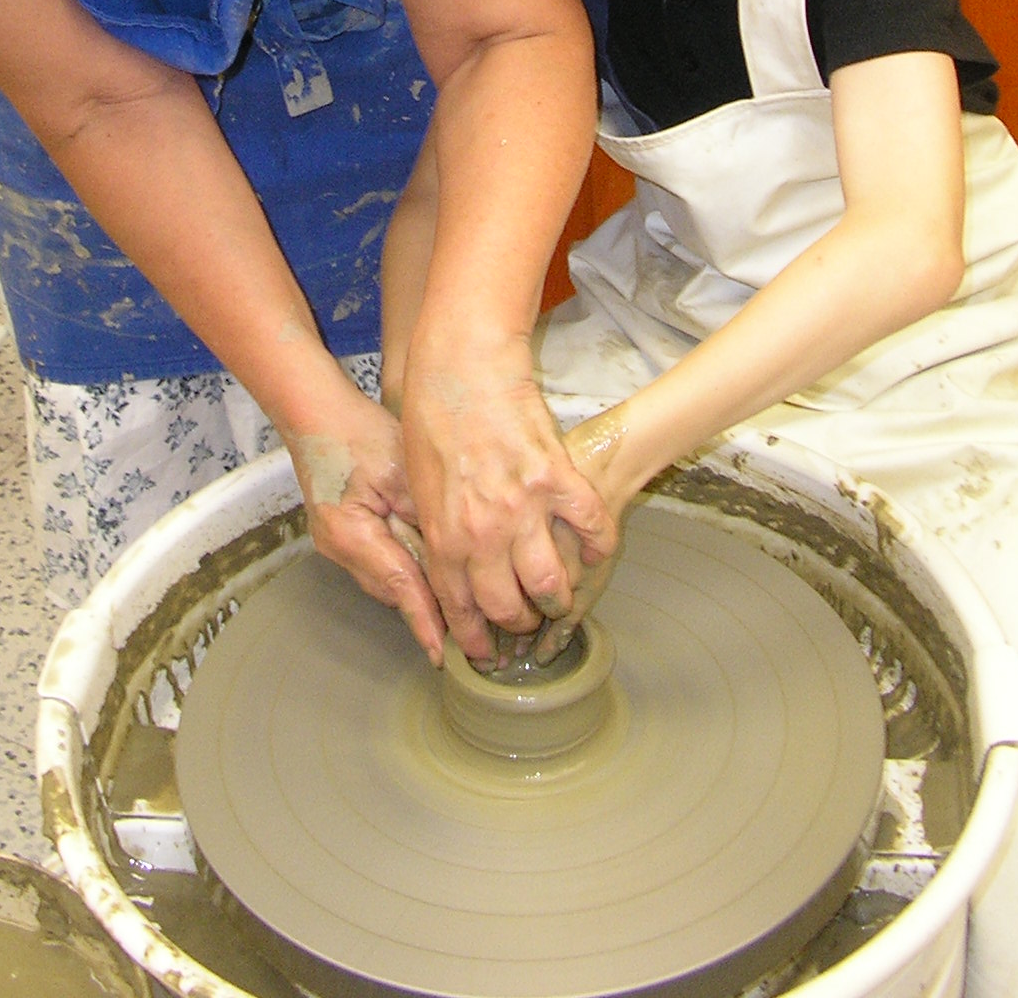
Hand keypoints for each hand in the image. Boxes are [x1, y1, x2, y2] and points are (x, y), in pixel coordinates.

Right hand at [287, 385, 447, 665]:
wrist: (315, 414)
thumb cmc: (356, 432)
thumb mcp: (400, 470)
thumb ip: (425, 514)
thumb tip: (458, 554)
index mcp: (350, 533)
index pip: (400, 585)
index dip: (427, 620)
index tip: (445, 655)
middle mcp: (338, 547)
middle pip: (394, 589)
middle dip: (432, 608)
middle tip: (472, 627)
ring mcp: (336, 544)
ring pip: (388, 580)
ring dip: (420, 588)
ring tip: (461, 600)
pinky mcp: (342, 535)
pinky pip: (381, 562)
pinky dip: (407, 567)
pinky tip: (432, 562)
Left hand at [401, 342, 616, 664]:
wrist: (460, 364)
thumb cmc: (431, 416)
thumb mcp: (419, 484)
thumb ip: (438, 529)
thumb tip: (448, 562)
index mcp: (444, 536)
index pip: (462, 610)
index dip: (475, 639)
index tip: (485, 652)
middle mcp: (483, 533)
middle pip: (511, 608)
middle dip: (520, 624)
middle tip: (527, 620)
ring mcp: (524, 508)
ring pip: (554, 584)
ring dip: (559, 598)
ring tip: (560, 595)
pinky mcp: (557, 479)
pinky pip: (591, 530)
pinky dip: (598, 545)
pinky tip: (595, 548)